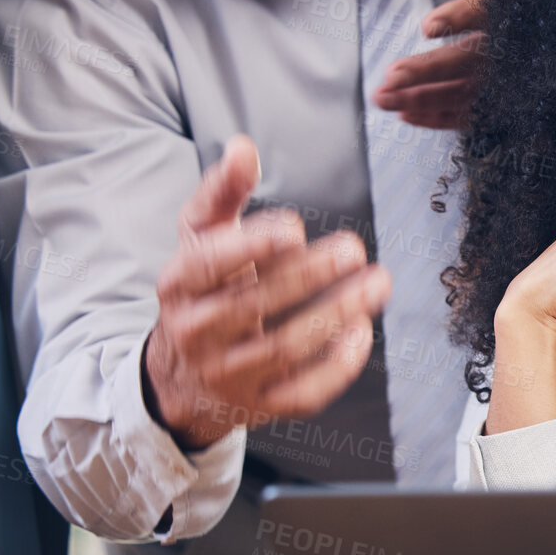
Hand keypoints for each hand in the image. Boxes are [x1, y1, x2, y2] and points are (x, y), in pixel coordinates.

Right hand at [143, 136, 391, 448]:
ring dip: (337, 313)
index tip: (294, 228)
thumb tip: (243, 148)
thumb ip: (222, 194)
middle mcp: (197, 333)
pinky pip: (303, 392)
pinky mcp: (260, 406)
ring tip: (377, 282)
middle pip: (255, 305)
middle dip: (310, 275)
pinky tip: (361, 331)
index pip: (207, 265)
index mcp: (178, 285)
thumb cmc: (202, 295)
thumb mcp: (199, 242)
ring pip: (285, 348)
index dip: (250, 246)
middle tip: (353, 248)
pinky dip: (336, 365)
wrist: (179, 380)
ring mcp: (228, 375)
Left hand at [372, 0, 521, 129]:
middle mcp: (521, 48)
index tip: (428, 25)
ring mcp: (518, 79)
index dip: (460, 17)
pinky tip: (409, 118)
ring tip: (385, 100)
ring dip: (424, 99)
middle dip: (427, 72)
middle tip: (387, 80)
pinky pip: (475, 115)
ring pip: (467, 94)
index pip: (490, 10)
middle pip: (469, 61)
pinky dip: (442, 119)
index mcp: (525, 8)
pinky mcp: (514, 101)